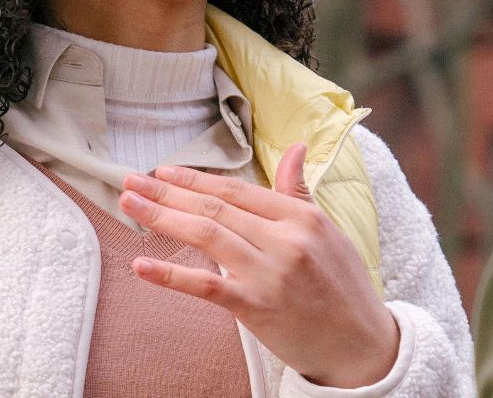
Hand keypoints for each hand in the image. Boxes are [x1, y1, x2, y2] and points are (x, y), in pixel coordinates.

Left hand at [120, 143, 400, 388]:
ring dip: (161, 217)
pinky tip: (140, 264)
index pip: (237, 190)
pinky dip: (170, 275)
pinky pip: (206, 286)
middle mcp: (285, 240)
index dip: (196, 179)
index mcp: (301, 218)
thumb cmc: (343, 287)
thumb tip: (295, 148)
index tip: (164, 172)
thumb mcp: (328, 232)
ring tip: (130, 205)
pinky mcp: (257, 307)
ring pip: (206, 235)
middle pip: (215, 208)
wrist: (362, 346)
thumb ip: (299, 192)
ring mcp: (269, 273)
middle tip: (131, 181)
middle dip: (167, 192)